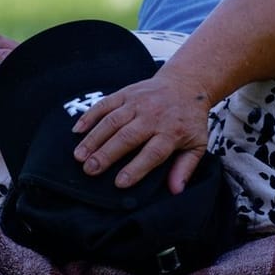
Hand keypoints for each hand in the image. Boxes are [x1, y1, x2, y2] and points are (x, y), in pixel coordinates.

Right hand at [69, 65, 212, 193]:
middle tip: (90, 170)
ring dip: (94, 139)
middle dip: (106, 154)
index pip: (152, 153)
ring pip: (112, 121)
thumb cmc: (189, 120)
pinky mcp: (126, 93)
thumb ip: (186, 167)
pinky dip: (89, 116)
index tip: (119, 183)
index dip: (136, 168)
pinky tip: (77, 131)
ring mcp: (137, 103)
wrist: (186, 84)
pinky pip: (105, 104)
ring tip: (79, 156)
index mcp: (172, 131)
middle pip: (127, 136)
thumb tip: (176, 190)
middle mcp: (153, 116)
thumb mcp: (197, 143)